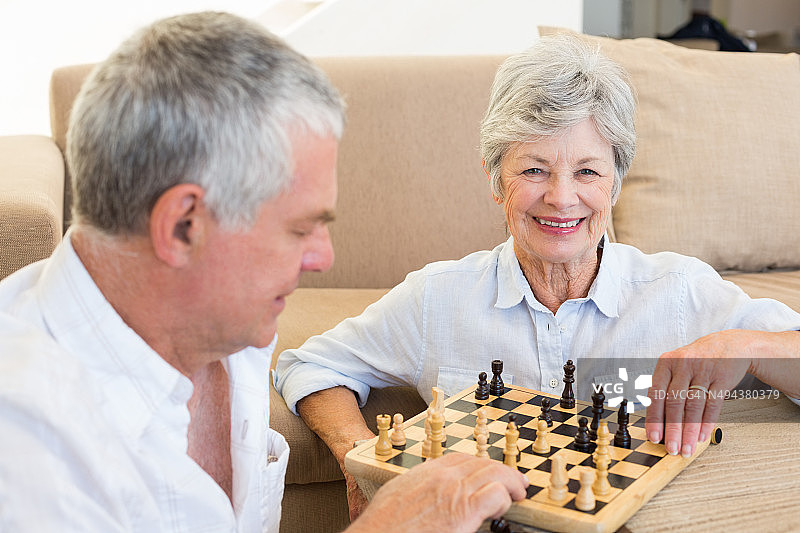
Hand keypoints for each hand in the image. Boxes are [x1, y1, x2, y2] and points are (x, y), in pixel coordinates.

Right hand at [348, 453, 528, 532]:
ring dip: (509, 482)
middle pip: (480, 463)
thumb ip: (415, 493)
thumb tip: (423, 501)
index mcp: (424, 473)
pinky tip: (504, 507)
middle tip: (514, 480)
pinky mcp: (464, 511)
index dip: (479, 463)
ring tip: (518, 491)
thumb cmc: (382, 526)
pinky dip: (504, 498)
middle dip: (500, 470)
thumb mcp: (396, 497)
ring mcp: (453, 491)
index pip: (460, 458)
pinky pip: (495, 494)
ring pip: (493, 474)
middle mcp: (441, 477)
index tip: (488, 471)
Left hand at [645, 330, 751, 456]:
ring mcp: (703, 370)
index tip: (653, 436)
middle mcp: (683, 365)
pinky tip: (702, 436)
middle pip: (675, 402)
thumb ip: (665, 387)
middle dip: (672, 429)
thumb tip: (656, 419)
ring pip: (693, 406)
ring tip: (687, 448)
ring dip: (690, 431)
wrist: (729, 344)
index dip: (654, 417)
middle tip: (671, 448)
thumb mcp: (676, 366)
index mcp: (666, 362)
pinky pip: (713, 404)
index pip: (656, 393)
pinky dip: (706, 423)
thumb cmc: (697, 360)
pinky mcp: (722, 378)